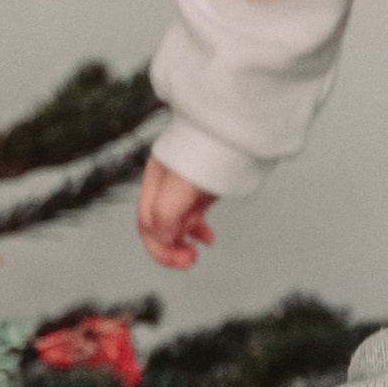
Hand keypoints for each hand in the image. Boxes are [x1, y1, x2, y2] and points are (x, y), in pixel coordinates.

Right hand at [138, 155, 219, 270]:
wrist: (241, 127)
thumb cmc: (212, 148)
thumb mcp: (182, 184)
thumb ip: (165, 214)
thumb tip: (164, 238)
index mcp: (155, 180)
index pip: (147, 223)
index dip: (160, 247)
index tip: (184, 259)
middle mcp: (165, 183)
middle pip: (156, 225)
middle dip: (169, 247)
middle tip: (190, 260)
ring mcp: (184, 184)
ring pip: (173, 222)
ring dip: (182, 240)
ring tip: (197, 251)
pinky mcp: (201, 186)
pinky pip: (191, 213)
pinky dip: (197, 229)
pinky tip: (208, 237)